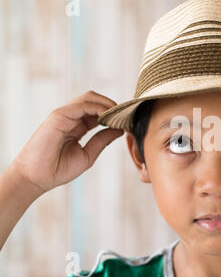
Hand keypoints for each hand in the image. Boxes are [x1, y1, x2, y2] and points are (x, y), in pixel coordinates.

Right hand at [9, 91, 123, 194]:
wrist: (37, 178)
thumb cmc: (58, 169)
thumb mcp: (87, 155)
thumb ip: (102, 140)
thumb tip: (120, 129)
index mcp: (77, 126)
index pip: (98, 112)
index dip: (114, 114)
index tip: (128, 122)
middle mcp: (70, 117)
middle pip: (95, 100)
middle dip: (113, 105)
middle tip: (126, 116)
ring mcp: (64, 115)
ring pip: (90, 98)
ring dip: (108, 104)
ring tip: (119, 116)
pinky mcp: (59, 116)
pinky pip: (83, 105)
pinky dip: (99, 108)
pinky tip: (108, 118)